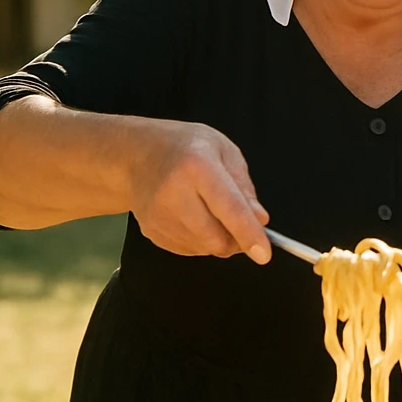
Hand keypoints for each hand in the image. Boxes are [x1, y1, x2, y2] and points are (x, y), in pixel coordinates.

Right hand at [127, 119, 271, 264]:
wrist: (137, 154)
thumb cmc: (185, 147)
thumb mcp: (224, 150)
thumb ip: (244, 187)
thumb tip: (260, 220)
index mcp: (197, 165)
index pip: (229, 208)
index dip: (249, 234)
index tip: (264, 254)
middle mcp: (174, 192)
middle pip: (216, 238)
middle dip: (238, 241)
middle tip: (243, 225)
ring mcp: (159, 215)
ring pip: (204, 248)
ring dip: (219, 240)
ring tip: (212, 211)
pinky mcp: (151, 231)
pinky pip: (189, 250)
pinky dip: (201, 241)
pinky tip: (195, 216)